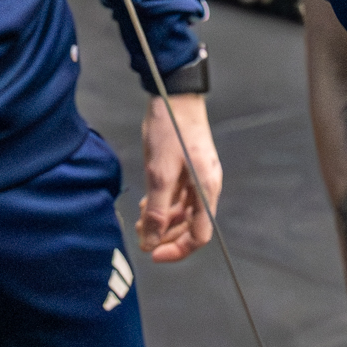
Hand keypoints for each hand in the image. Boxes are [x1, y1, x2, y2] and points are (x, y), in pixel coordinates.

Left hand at [137, 93, 220, 262]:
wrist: (175, 94)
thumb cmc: (170, 129)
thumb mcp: (159, 172)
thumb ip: (155, 210)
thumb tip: (149, 241)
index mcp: (206, 189)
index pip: (199, 235)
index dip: (177, 249)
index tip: (153, 253)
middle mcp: (206, 187)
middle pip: (191, 226)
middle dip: (166, 235)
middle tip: (141, 234)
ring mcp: (198, 177)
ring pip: (183, 212)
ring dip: (162, 220)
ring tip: (139, 219)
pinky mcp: (189, 168)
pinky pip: (179, 196)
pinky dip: (163, 204)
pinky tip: (146, 203)